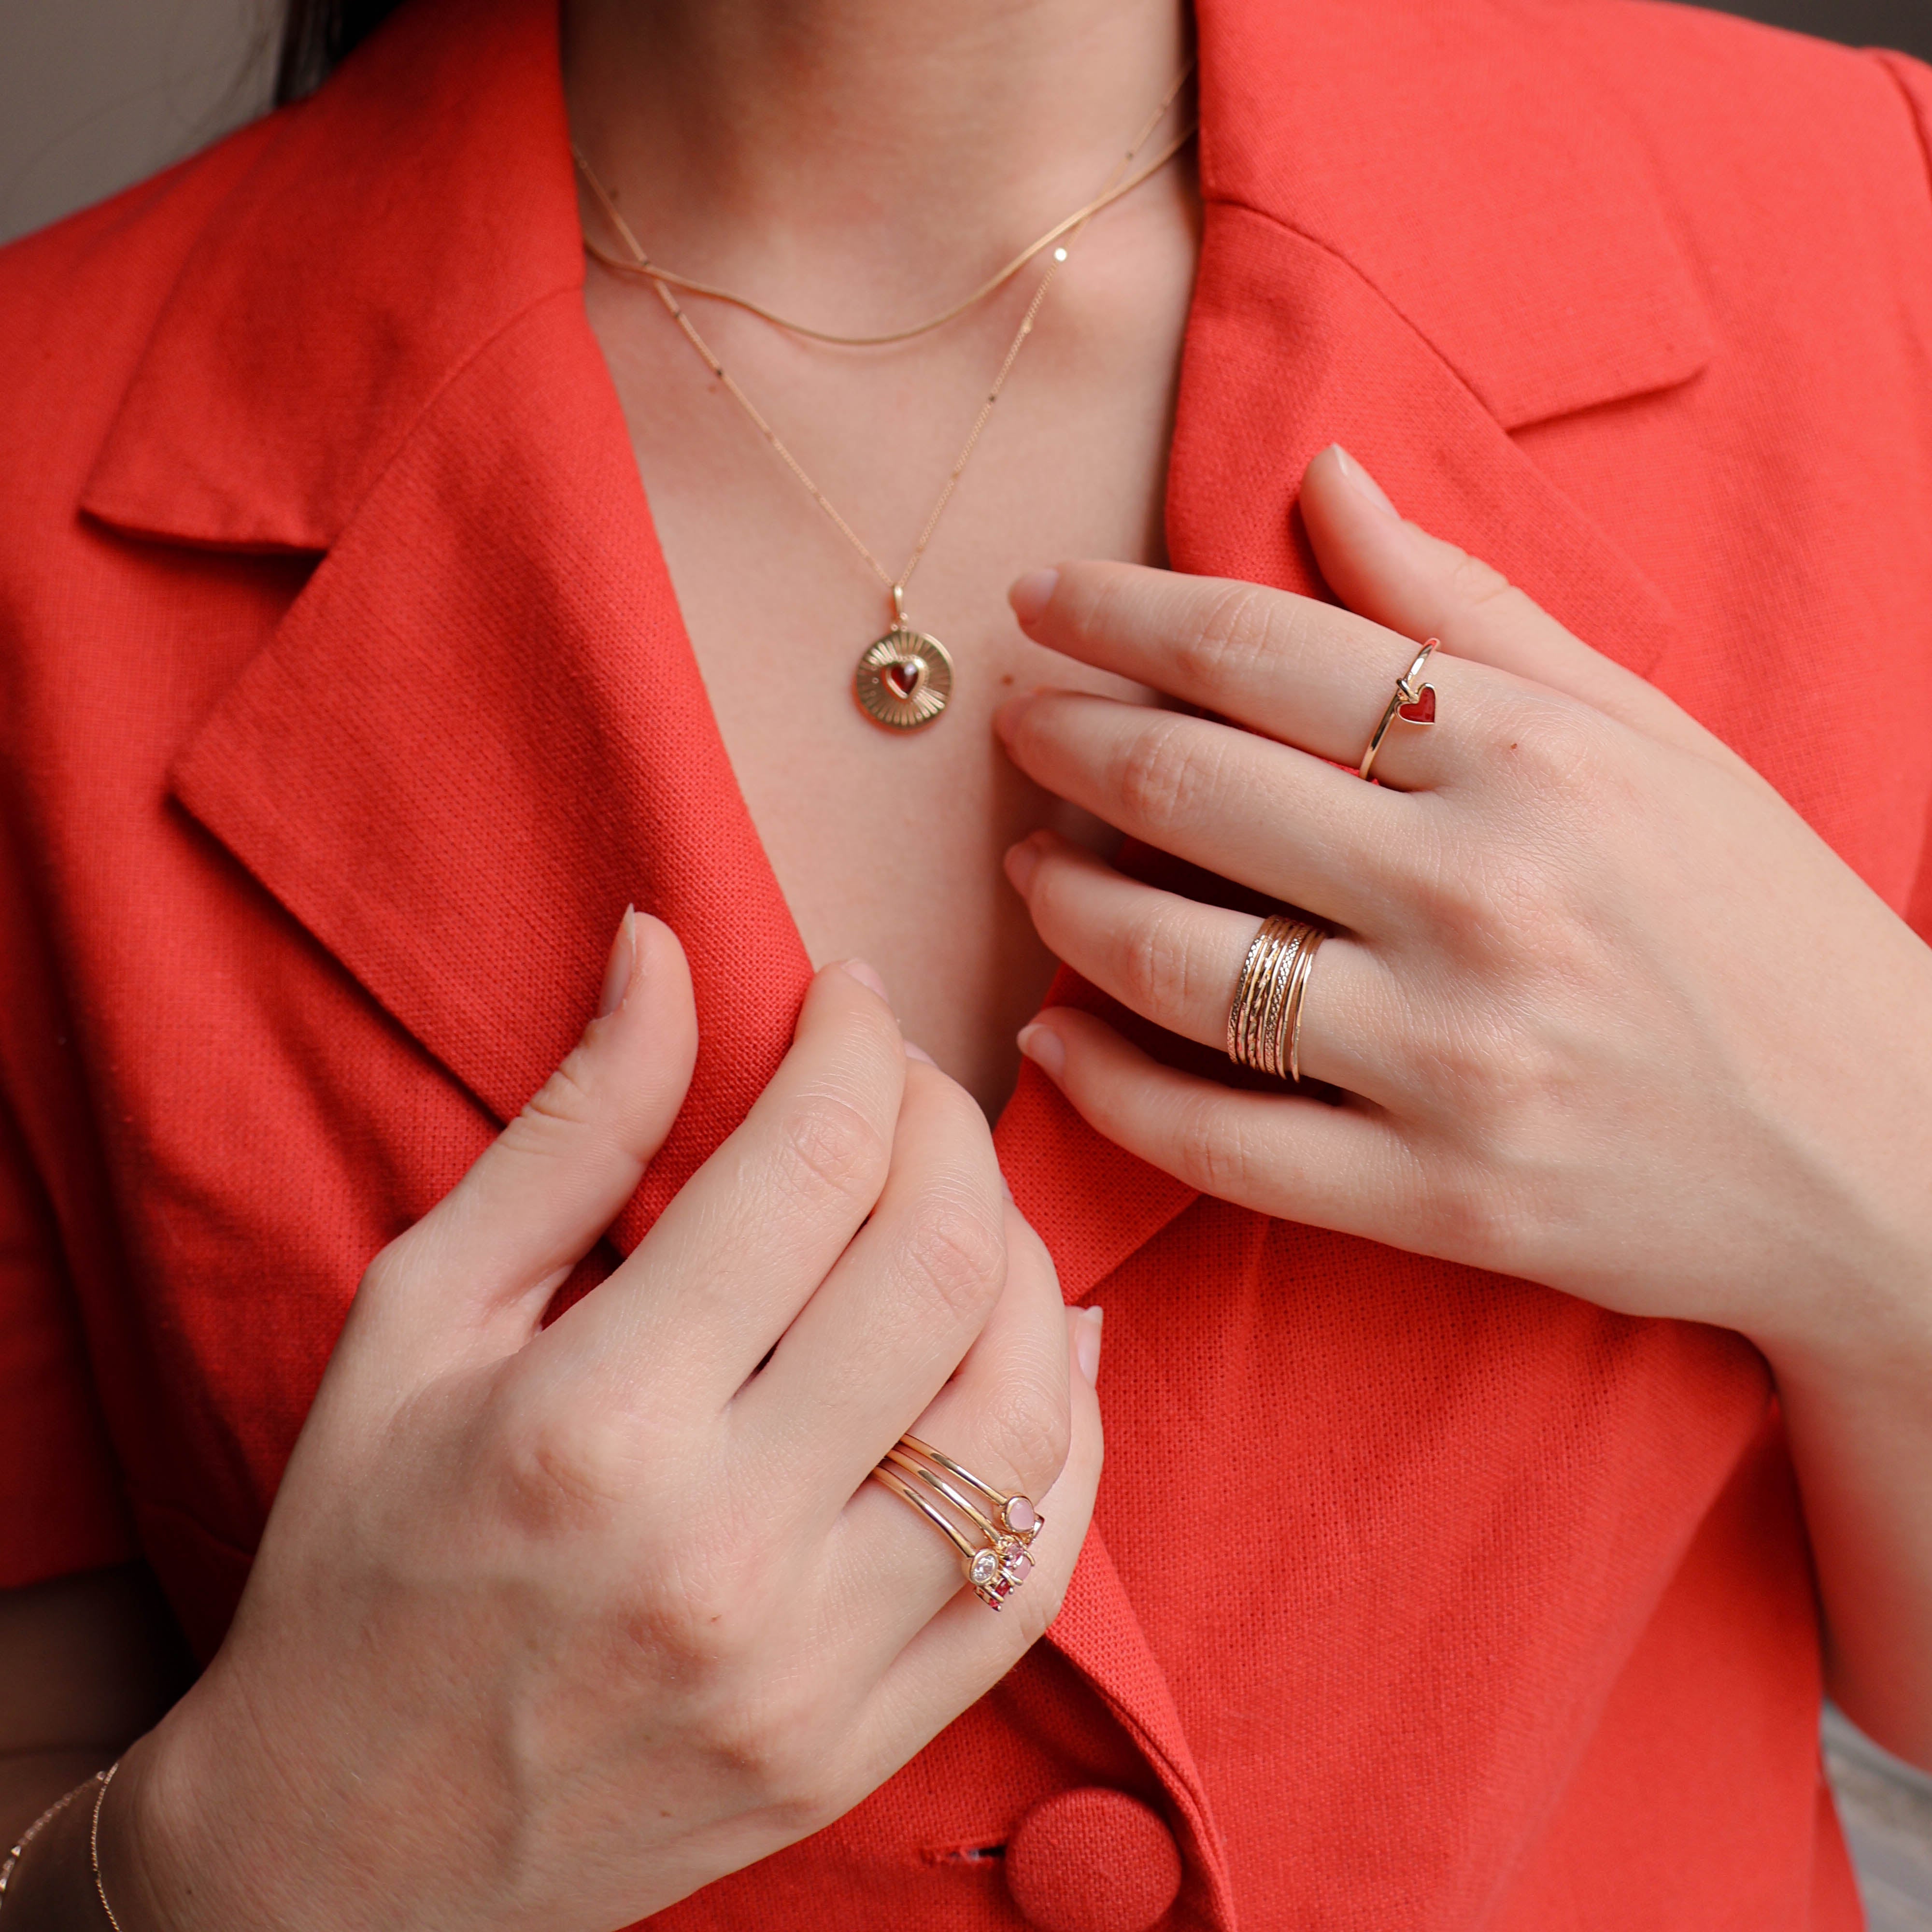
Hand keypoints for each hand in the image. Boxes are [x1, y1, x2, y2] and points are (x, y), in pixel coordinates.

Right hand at [106, 917, 1100, 1931]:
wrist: (340, 1849)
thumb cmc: (360, 1556)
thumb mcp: (417, 1318)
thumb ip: (566, 1130)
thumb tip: (665, 950)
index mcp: (592, 1423)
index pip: (811, 1166)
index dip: (855, 1041)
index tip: (848, 993)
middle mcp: (725, 1548)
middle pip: (939, 1264)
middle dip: (952, 1122)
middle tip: (911, 1081)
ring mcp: (814, 1666)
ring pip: (1023, 1410)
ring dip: (1026, 1262)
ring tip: (969, 1202)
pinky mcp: (860, 1744)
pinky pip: (1039, 1569)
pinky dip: (1067, 1432)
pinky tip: (1039, 1345)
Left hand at [994, 445, 1931, 1367]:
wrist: (1885, 1150)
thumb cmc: (1756, 918)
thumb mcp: (1642, 732)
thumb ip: (1470, 607)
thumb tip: (1326, 477)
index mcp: (1536, 757)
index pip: (1260, 652)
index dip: (1118, 615)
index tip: (1039, 601)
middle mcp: (1487, 897)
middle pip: (1188, 791)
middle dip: (1063, 742)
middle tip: (1015, 724)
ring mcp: (1457, 1059)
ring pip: (1174, 966)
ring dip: (1060, 907)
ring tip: (1026, 869)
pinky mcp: (1438, 1199)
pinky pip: (1211, 1140)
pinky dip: (1101, 1086)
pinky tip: (1048, 1037)